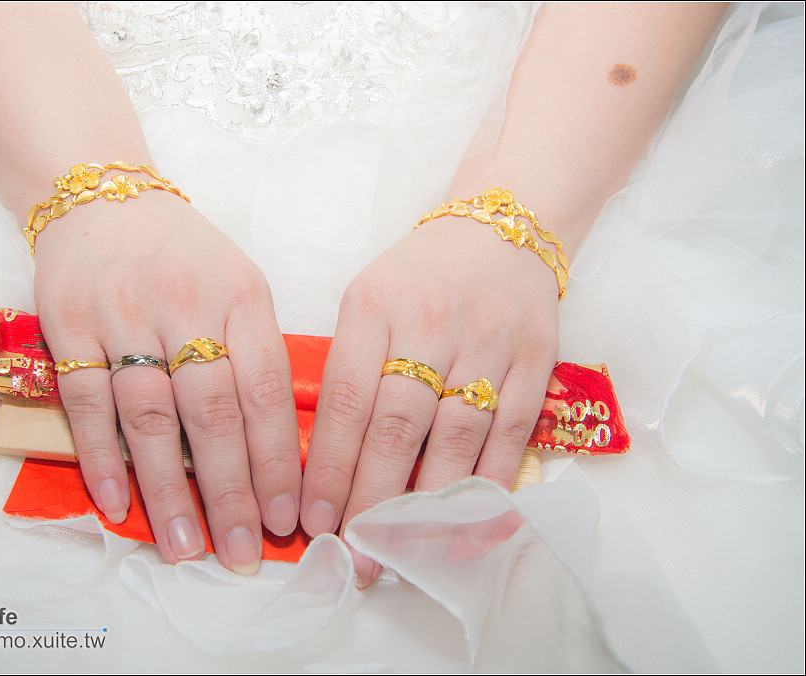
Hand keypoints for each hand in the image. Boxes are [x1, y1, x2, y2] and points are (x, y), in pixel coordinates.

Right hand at [33, 191, 301, 574]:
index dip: (276, 462)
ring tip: (184, 548)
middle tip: (241, 556)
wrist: (103, 198)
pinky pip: (86, 403)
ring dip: (167, 490)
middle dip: (231, 492)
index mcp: (241, 296)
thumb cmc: (185, 257)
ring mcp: (123, 314)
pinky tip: (116, 506)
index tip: (285, 520)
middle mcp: (186, 304)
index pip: (266, 391)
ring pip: (150, 417)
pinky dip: (101, 459)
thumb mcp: (239, 286)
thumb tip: (274, 455)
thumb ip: (256, 355)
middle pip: (213, 413)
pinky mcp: (67, 324)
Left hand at [300, 214, 559, 585]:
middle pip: (398, 425)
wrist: (503, 230)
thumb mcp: (366, 299)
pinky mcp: (537, 362)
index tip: (314, 520)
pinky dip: (487, 483)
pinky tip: (465, 523)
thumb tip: (327, 461)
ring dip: (426, 504)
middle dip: (371, 498)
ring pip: (455, 438)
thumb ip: (347, 367)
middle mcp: (433, 323)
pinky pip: (510, 435)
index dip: (330, 467)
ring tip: (401, 550)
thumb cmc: (419, 276)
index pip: (347, 399)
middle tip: (355, 553)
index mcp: (375, 305)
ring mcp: (490, 343)